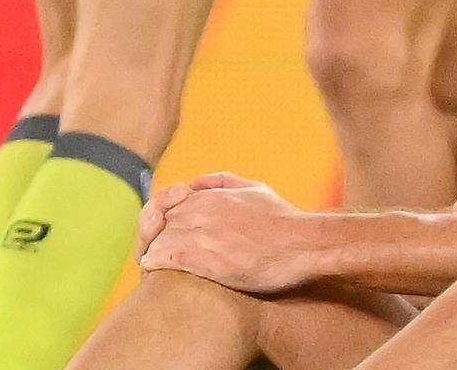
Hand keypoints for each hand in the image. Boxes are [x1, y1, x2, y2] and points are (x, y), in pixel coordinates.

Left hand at [139, 172, 316, 293]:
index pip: (164, 204)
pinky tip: (159, 273)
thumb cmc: (283, 220)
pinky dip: (156, 264)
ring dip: (153, 253)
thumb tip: (194, 183)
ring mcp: (200, 234)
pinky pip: (163, 258)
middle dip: (154, 238)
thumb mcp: (255, 189)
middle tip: (158, 256)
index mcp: (209, 196)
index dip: (160, 222)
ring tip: (159, 267)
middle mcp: (200, 211)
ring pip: (156, 241)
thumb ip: (222, 182)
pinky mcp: (204, 259)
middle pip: (157, 223)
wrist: (302, 244)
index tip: (165, 235)